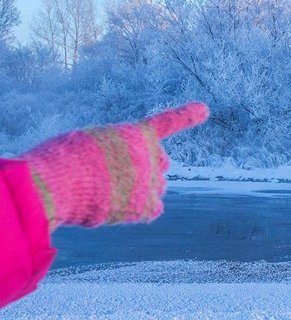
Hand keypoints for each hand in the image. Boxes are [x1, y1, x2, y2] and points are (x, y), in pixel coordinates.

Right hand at [19, 102, 208, 229]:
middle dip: (145, 168)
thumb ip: (115, 157)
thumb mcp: (87, 145)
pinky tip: (117, 207)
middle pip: (160, 162)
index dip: (187, 116)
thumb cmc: (61, 162)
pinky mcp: (147, 205)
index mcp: (135, 133)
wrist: (56, 183)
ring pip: (156, 186)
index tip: (205, 109)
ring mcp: (152, 180)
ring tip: (107, 191)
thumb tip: (124, 190)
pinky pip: (152, 209)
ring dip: (140, 190)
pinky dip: (139, 210)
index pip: (167, 122)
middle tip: (113, 175)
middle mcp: (152, 154)